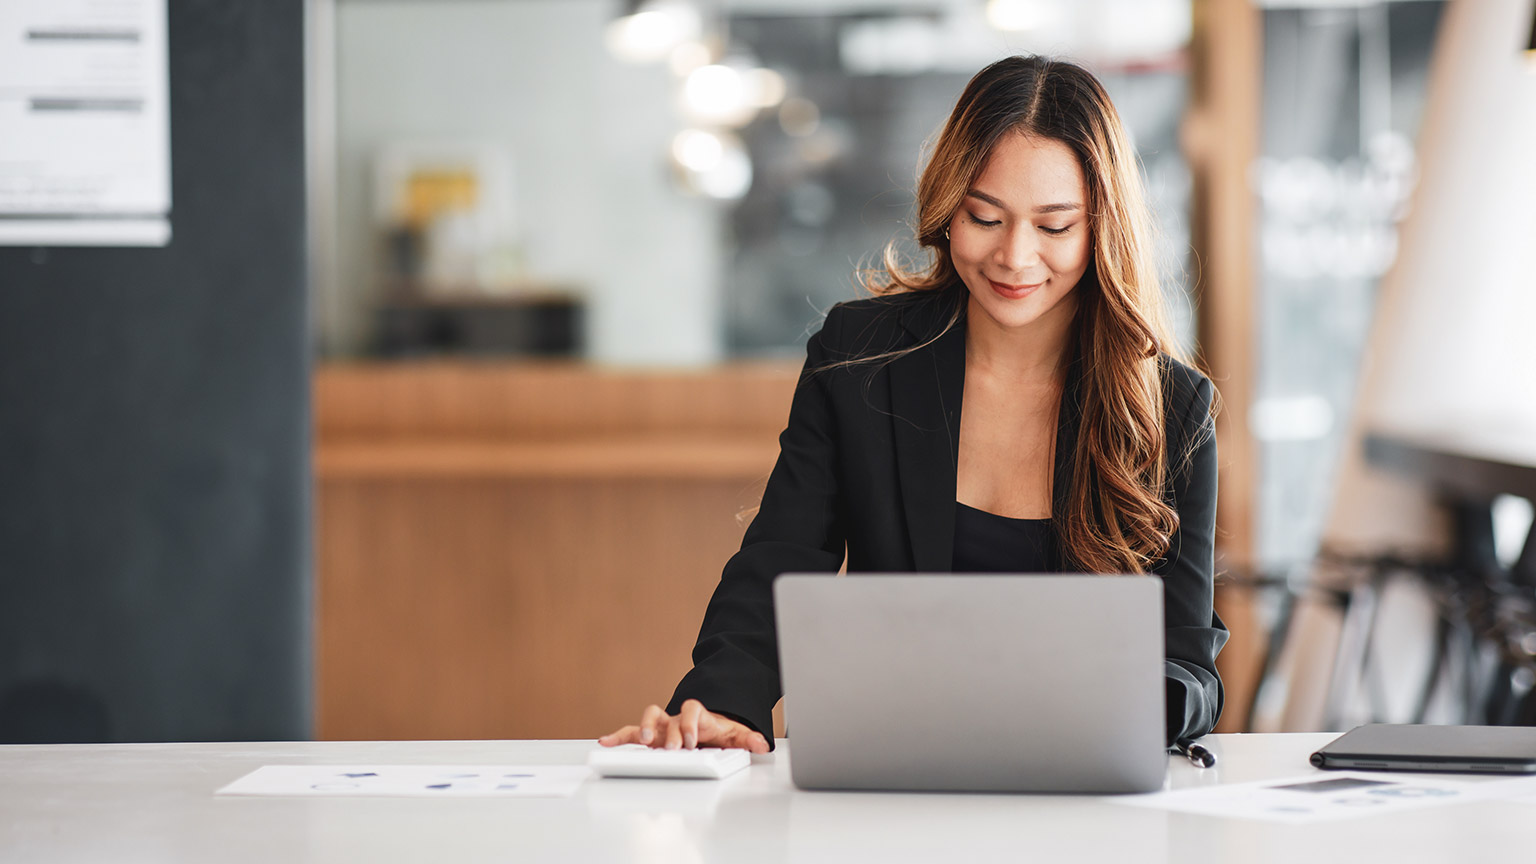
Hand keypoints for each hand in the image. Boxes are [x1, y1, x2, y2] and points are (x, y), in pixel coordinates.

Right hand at [598, 699, 769, 752]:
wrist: (705, 728)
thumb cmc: (717, 732)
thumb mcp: (735, 735)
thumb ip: (748, 739)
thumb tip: (762, 744)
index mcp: (698, 717)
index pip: (693, 710)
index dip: (690, 723)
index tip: (691, 740)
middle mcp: (677, 719)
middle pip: (670, 718)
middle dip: (670, 733)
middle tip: (671, 749)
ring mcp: (662, 726)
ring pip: (649, 718)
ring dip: (644, 729)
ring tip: (645, 743)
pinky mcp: (650, 735)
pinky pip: (631, 733)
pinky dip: (618, 737)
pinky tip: (605, 742)